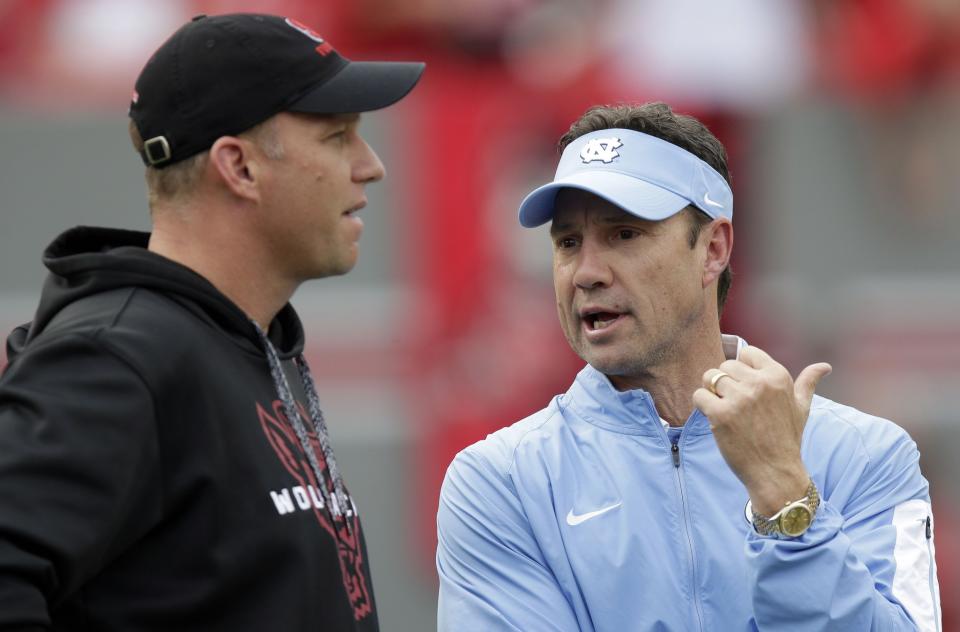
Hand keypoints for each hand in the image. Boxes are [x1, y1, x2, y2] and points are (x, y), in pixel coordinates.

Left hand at [692, 345, 831, 515]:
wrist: (775, 472)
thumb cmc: (787, 439)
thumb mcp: (802, 408)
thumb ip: (808, 383)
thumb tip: (825, 366)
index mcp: (778, 376)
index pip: (747, 353)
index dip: (742, 370)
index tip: (747, 389)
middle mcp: (760, 384)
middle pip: (726, 365)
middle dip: (726, 382)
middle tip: (736, 405)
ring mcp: (740, 398)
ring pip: (710, 377)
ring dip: (712, 392)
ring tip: (725, 410)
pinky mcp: (721, 414)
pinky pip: (699, 395)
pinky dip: (702, 405)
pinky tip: (715, 418)